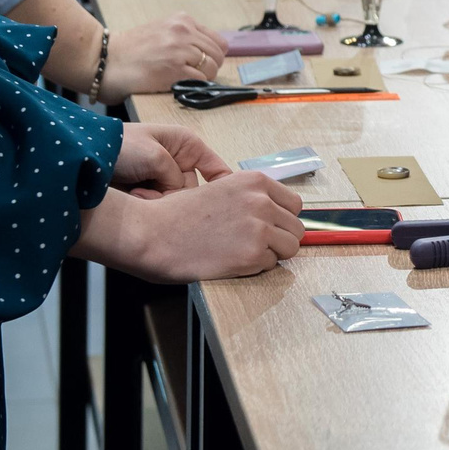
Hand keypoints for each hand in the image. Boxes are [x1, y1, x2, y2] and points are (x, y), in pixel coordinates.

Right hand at [73, 172, 304, 280]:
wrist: (152, 233)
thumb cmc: (175, 214)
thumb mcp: (216, 189)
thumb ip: (247, 198)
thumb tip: (271, 212)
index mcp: (253, 181)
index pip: (294, 204)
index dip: (282, 218)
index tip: (271, 227)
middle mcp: (262, 201)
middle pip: (296, 227)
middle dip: (280, 238)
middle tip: (257, 245)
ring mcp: (260, 228)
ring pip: (290, 247)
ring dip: (273, 254)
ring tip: (246, 254)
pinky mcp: (252, 255)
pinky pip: (271, 265)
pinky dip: (257, 268)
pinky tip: (234, 261)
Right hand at [102, 14, 227, 99]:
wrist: (106, 60)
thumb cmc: (130, 50)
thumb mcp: (161, 31)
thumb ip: (184, 36)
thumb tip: (206, 53)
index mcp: (182, 20)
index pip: (217, 40)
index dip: (212, 55)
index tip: (202, 64)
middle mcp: (184, 31)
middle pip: (218, 54)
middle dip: (210, 67)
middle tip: (194, 75)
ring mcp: (180, 50)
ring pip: (212, 68)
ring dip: (204, 78)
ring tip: (185, 80)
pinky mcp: (175, 70)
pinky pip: (202, 80)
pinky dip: (195, 86)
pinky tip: (179, 85)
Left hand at [112, 121, 232, 196]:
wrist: (85, 160)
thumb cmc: (119, 146)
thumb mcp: (156, 156)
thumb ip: (177, 179)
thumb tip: (178, 198)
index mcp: (186, 145)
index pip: (216, 169)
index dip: (224, 186)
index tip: (227, 204)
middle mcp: (178, 163)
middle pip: (195, 191)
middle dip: (176, 195)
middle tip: (158, 192)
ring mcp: (162, 179)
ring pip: (176, 203)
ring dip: (158, 201)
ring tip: (139, 192)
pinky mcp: (148, 194)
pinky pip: (159, 208)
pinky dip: (147, 206)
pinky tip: (134, 197)